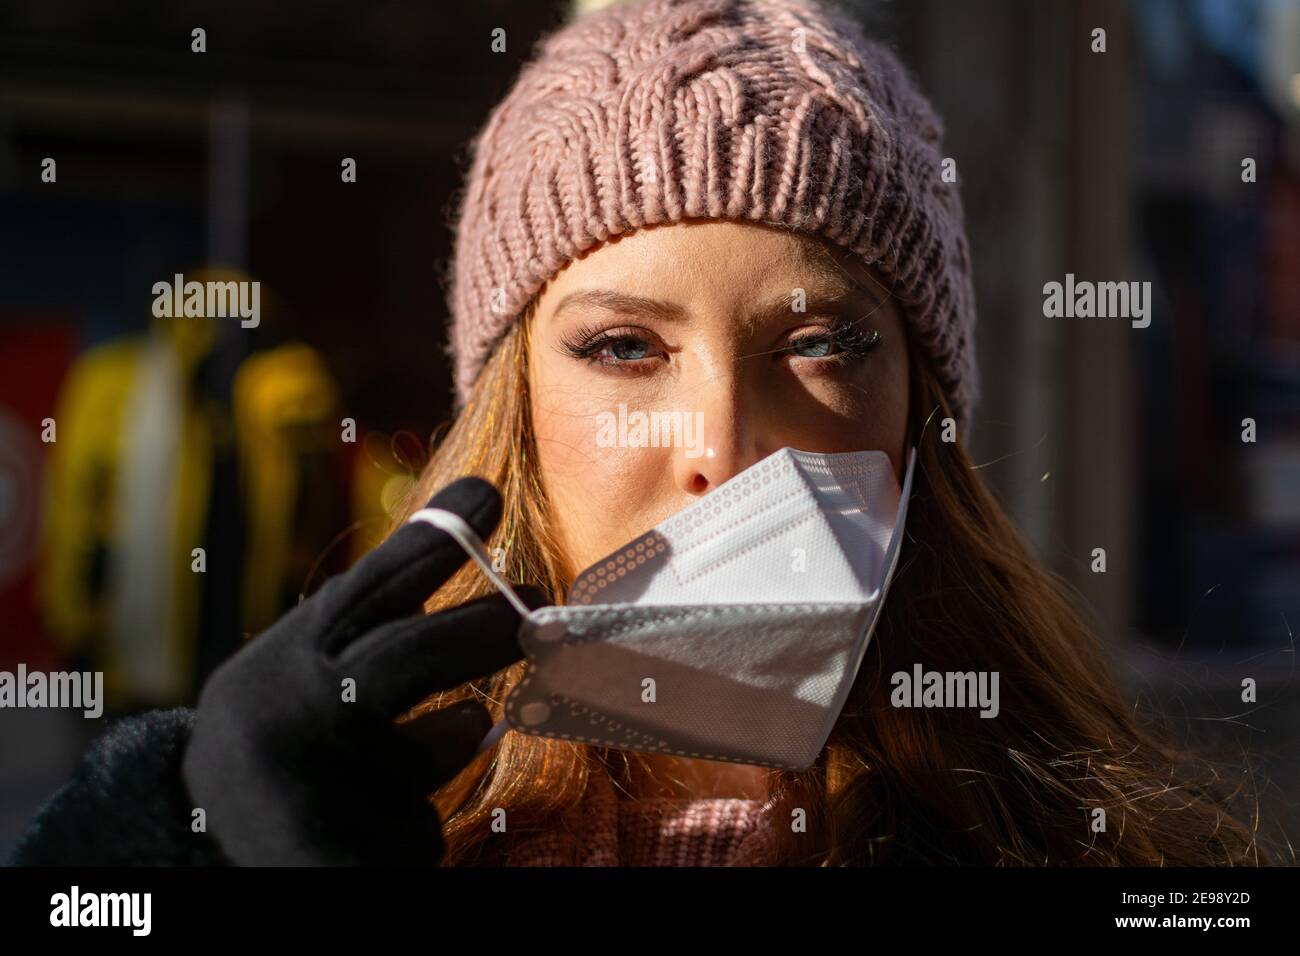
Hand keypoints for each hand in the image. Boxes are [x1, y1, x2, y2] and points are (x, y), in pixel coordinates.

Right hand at [182, 476, 546, 864]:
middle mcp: (286, 716)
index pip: (364, 592)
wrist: (198, 845)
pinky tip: (381, 830)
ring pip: (426, 753)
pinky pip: (415, 830)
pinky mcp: (333, 858)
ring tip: (462, 727)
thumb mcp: (303, 669)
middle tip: (535, 608)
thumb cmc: (282, 735)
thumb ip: (373, 621)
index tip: (488, 497)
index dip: (430, 546)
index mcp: (280, 663)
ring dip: (447, 741)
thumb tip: (469, 545)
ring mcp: (313, 789)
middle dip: (481, 631)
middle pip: (405, 658)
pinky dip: (410, 825)